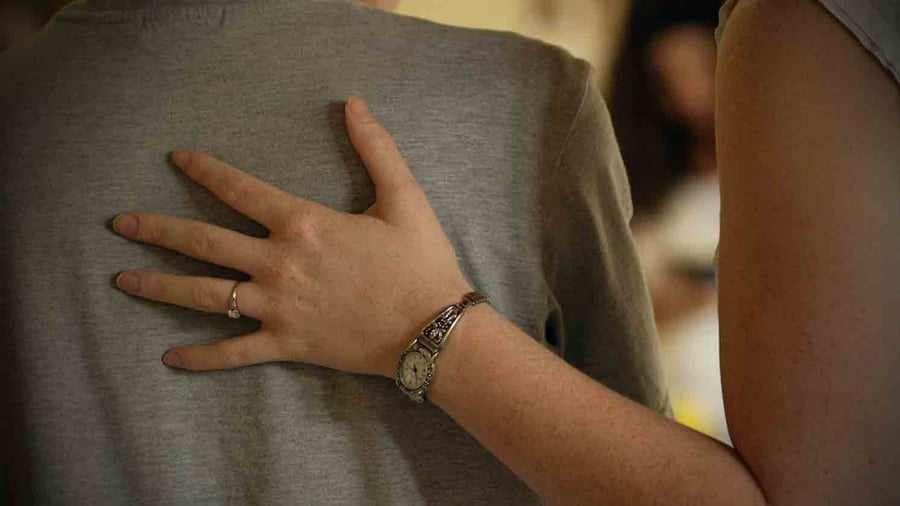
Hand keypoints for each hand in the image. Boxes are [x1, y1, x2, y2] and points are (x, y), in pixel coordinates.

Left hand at [113, 98, 471, 377]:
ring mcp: (278, 307)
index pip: (241, 190)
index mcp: (303, 224)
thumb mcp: (404, 197)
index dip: (206, 170)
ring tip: (123, 279)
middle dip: (158, 229)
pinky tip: (170, 358)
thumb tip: (353, 104)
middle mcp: (279, 263)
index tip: (176, 157)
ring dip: (160, 286)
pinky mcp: (287, 344)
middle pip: (205, 242)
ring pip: (205, 296)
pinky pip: (234, 353)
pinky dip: (201, 357)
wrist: (432, 327)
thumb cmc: (420, 261)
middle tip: (121, 223)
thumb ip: (376, 148)